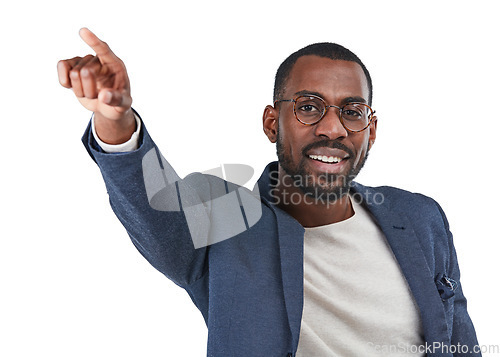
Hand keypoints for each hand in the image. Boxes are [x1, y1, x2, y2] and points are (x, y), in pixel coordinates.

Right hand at [58, 28, 134, 143]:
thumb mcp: (124, 105)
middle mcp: (99, 60)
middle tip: (99, 97)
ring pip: (74, 74)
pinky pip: (62, 67)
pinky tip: (72, 86)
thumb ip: (117, 100)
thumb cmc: (118, 103)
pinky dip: (64, 80)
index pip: (104, 50)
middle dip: (89, 91)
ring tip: (91, 94)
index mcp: (115, 65)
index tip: (82, 31)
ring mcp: (85, 62)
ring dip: (81, 92)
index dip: (93, 42)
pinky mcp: (72, 66)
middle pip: (86, 71)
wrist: (108, 107)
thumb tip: (104, 96)